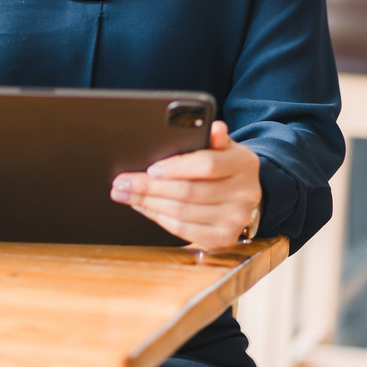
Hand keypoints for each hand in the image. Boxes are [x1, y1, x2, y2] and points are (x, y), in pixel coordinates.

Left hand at [109, 120, 260, 249]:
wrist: (244, 195)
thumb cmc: (225, 166)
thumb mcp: (223, 148)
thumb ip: (213, 139)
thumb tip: (214, 127)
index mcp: (244, 164)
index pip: (207, 165)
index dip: (176, 167)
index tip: (150, 169)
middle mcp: (244, 194)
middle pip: (188, 192)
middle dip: (148, 187)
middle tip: (122, 182)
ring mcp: (234, 220)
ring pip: (181, 212)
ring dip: (147, 203)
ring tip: (125, 194)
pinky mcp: (222, 239)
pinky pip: (182, 229)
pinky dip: (158, 217)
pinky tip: (143, 206)